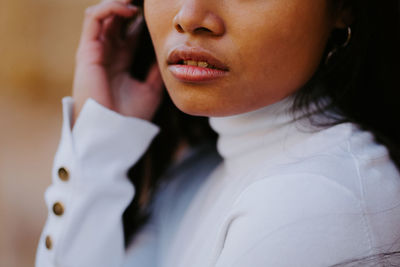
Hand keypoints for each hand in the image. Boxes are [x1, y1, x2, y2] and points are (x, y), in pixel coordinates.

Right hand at [72, 0, 163, 127]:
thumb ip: (156, 71)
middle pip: (116, 19)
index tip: (156, 13)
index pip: (130, 31)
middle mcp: (107, 53)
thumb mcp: (151, 90)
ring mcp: (96, 50)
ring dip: (119, 3)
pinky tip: (129, 9)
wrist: (112, 132)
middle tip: (147, 2)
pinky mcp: (87, 51)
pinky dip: (109, 7)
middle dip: (130, 7)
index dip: (142, 19)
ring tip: (137, 1)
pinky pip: (93, 18)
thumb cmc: (130, 116)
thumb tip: (169, 56)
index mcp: (121, 61)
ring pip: (103, 14)